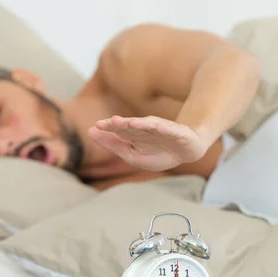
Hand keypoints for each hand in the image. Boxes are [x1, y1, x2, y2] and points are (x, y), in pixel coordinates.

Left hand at [87, 115, 207, 171]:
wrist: (187, 151)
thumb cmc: (159, 153)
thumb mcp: (133, 155)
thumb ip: (113, 145)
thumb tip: (90, 132)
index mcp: (134, 135)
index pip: (119, 130)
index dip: (109, 128)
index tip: (97, 127)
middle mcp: (146, 129)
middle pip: (133, 126)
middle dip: (123, 124)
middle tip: (112, 122)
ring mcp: (162, 129)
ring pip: (149, 125)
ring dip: (140, 123)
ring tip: (130, 122)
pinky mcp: (177, 132)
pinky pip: (170, 129)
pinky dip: (164, 128)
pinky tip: (158, 127)